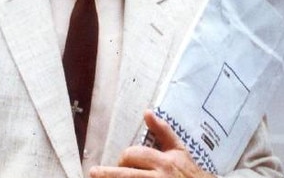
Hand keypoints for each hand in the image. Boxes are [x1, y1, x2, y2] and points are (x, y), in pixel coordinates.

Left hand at [89, 110, 214, 177]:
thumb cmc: (188, 172)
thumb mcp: (178, 150)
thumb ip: (162, 131)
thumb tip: (147, 112)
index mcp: (164, 161)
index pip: (134, 155)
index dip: (123, 158)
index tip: (121, 161)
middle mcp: (159, 176)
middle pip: (125, 174)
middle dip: (107, 174)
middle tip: (94, 173)